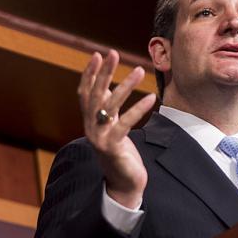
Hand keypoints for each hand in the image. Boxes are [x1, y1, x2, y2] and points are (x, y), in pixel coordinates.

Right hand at [78, 50, 156, 208]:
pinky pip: (125, 125)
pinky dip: (138, 109)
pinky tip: (152, 97)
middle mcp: (90, 128)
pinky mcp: (112, 148)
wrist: (122, 184)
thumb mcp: (112, 127)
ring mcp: (99, 138)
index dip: (89, 74)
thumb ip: (108, 108)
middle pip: (95, 95)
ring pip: (110, 107)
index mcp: (89, 122)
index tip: (98, 55)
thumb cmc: (119, 153)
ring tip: (140, 70)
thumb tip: (107, 85)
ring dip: (125, 86)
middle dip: (103, 73)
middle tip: (113, 53)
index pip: (85, 93)